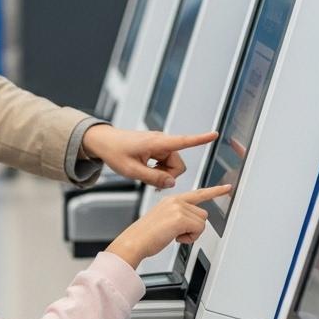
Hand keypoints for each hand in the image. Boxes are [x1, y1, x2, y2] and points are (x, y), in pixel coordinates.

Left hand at [82, 125, 218, 188]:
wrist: (103, 141)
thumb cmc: (114, 152)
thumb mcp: (131, 170)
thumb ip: (153, 178)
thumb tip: (171, 184)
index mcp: (157, 143)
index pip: (183, 141)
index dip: (200, 139)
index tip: (214, 134)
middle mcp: (161, 142)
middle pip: (178, 165)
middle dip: (168, 176)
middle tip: (149, 180)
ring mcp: (159, 145)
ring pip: (172, 166)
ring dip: (162, 174)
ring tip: (144, 174)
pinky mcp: (156, 149)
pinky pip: (165, 164)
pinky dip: (158, 170)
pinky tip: (146, 172)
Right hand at [107, 184, 229, 267]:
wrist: (135, 242)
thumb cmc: (146, 235)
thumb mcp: (164, 220)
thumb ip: (180, 216)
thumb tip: (194, 224)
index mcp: (171, 200)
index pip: (198, 193)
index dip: (214, 191)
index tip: (227, 187)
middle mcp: (175, 200)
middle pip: (202, 214)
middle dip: (194, 227)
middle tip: (177, 233)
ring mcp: (178, 208)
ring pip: (202, 222)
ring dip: (192, 233)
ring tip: (174, 235)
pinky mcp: (180, 217)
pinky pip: (198, 229)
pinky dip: (190, 238)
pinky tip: (175, 238)